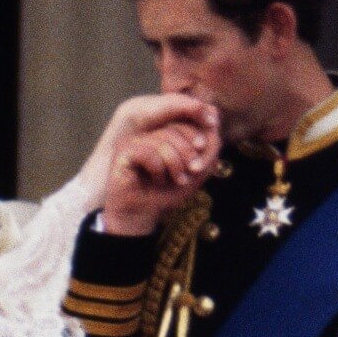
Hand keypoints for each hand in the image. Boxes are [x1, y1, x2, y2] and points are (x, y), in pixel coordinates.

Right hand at [82, 94, 220, 235]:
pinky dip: (158, 170)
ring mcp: (135, 142)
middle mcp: (149, 135)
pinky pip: (148, 153)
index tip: (199, 167)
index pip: (186, 123)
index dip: (198, 141)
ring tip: (174, 180)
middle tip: (190, 173)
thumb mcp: (197, 171)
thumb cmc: (167, 193)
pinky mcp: (123, 152)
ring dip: (175, 166)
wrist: (142, 215)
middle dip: (188, 154)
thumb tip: (214, 121)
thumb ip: (210, 148)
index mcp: (165, 135)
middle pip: (175, 129)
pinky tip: (155, 180)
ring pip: (162, 141)